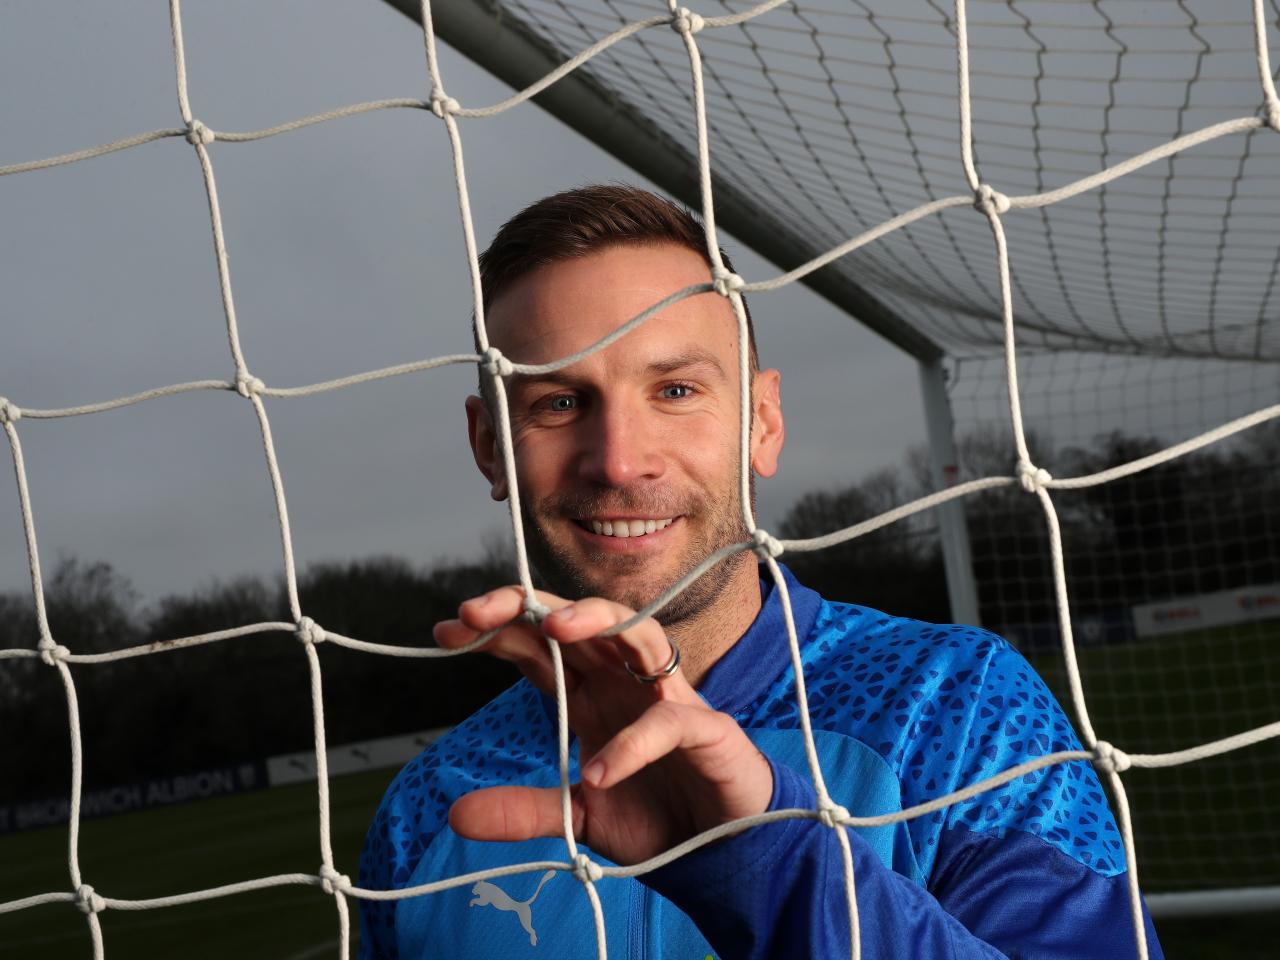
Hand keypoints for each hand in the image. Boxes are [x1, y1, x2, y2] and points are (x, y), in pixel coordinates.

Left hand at [433, 586, 772, 865]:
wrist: (724, 850)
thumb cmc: (657, 815)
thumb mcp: (579, 816)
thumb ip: (525, 810)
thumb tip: (454, 814)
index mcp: (592, 692)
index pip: (539, 644)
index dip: (496, 630)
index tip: (446, 629)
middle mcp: (626, 681)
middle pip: (579, 620)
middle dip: (528, 607)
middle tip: (476, 611)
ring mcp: (669, 697)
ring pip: (638, 632)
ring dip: (597, 621)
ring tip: (554, 630)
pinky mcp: (706, 728)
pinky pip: (668, 720)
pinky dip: (634, 743)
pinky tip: (602, 773)